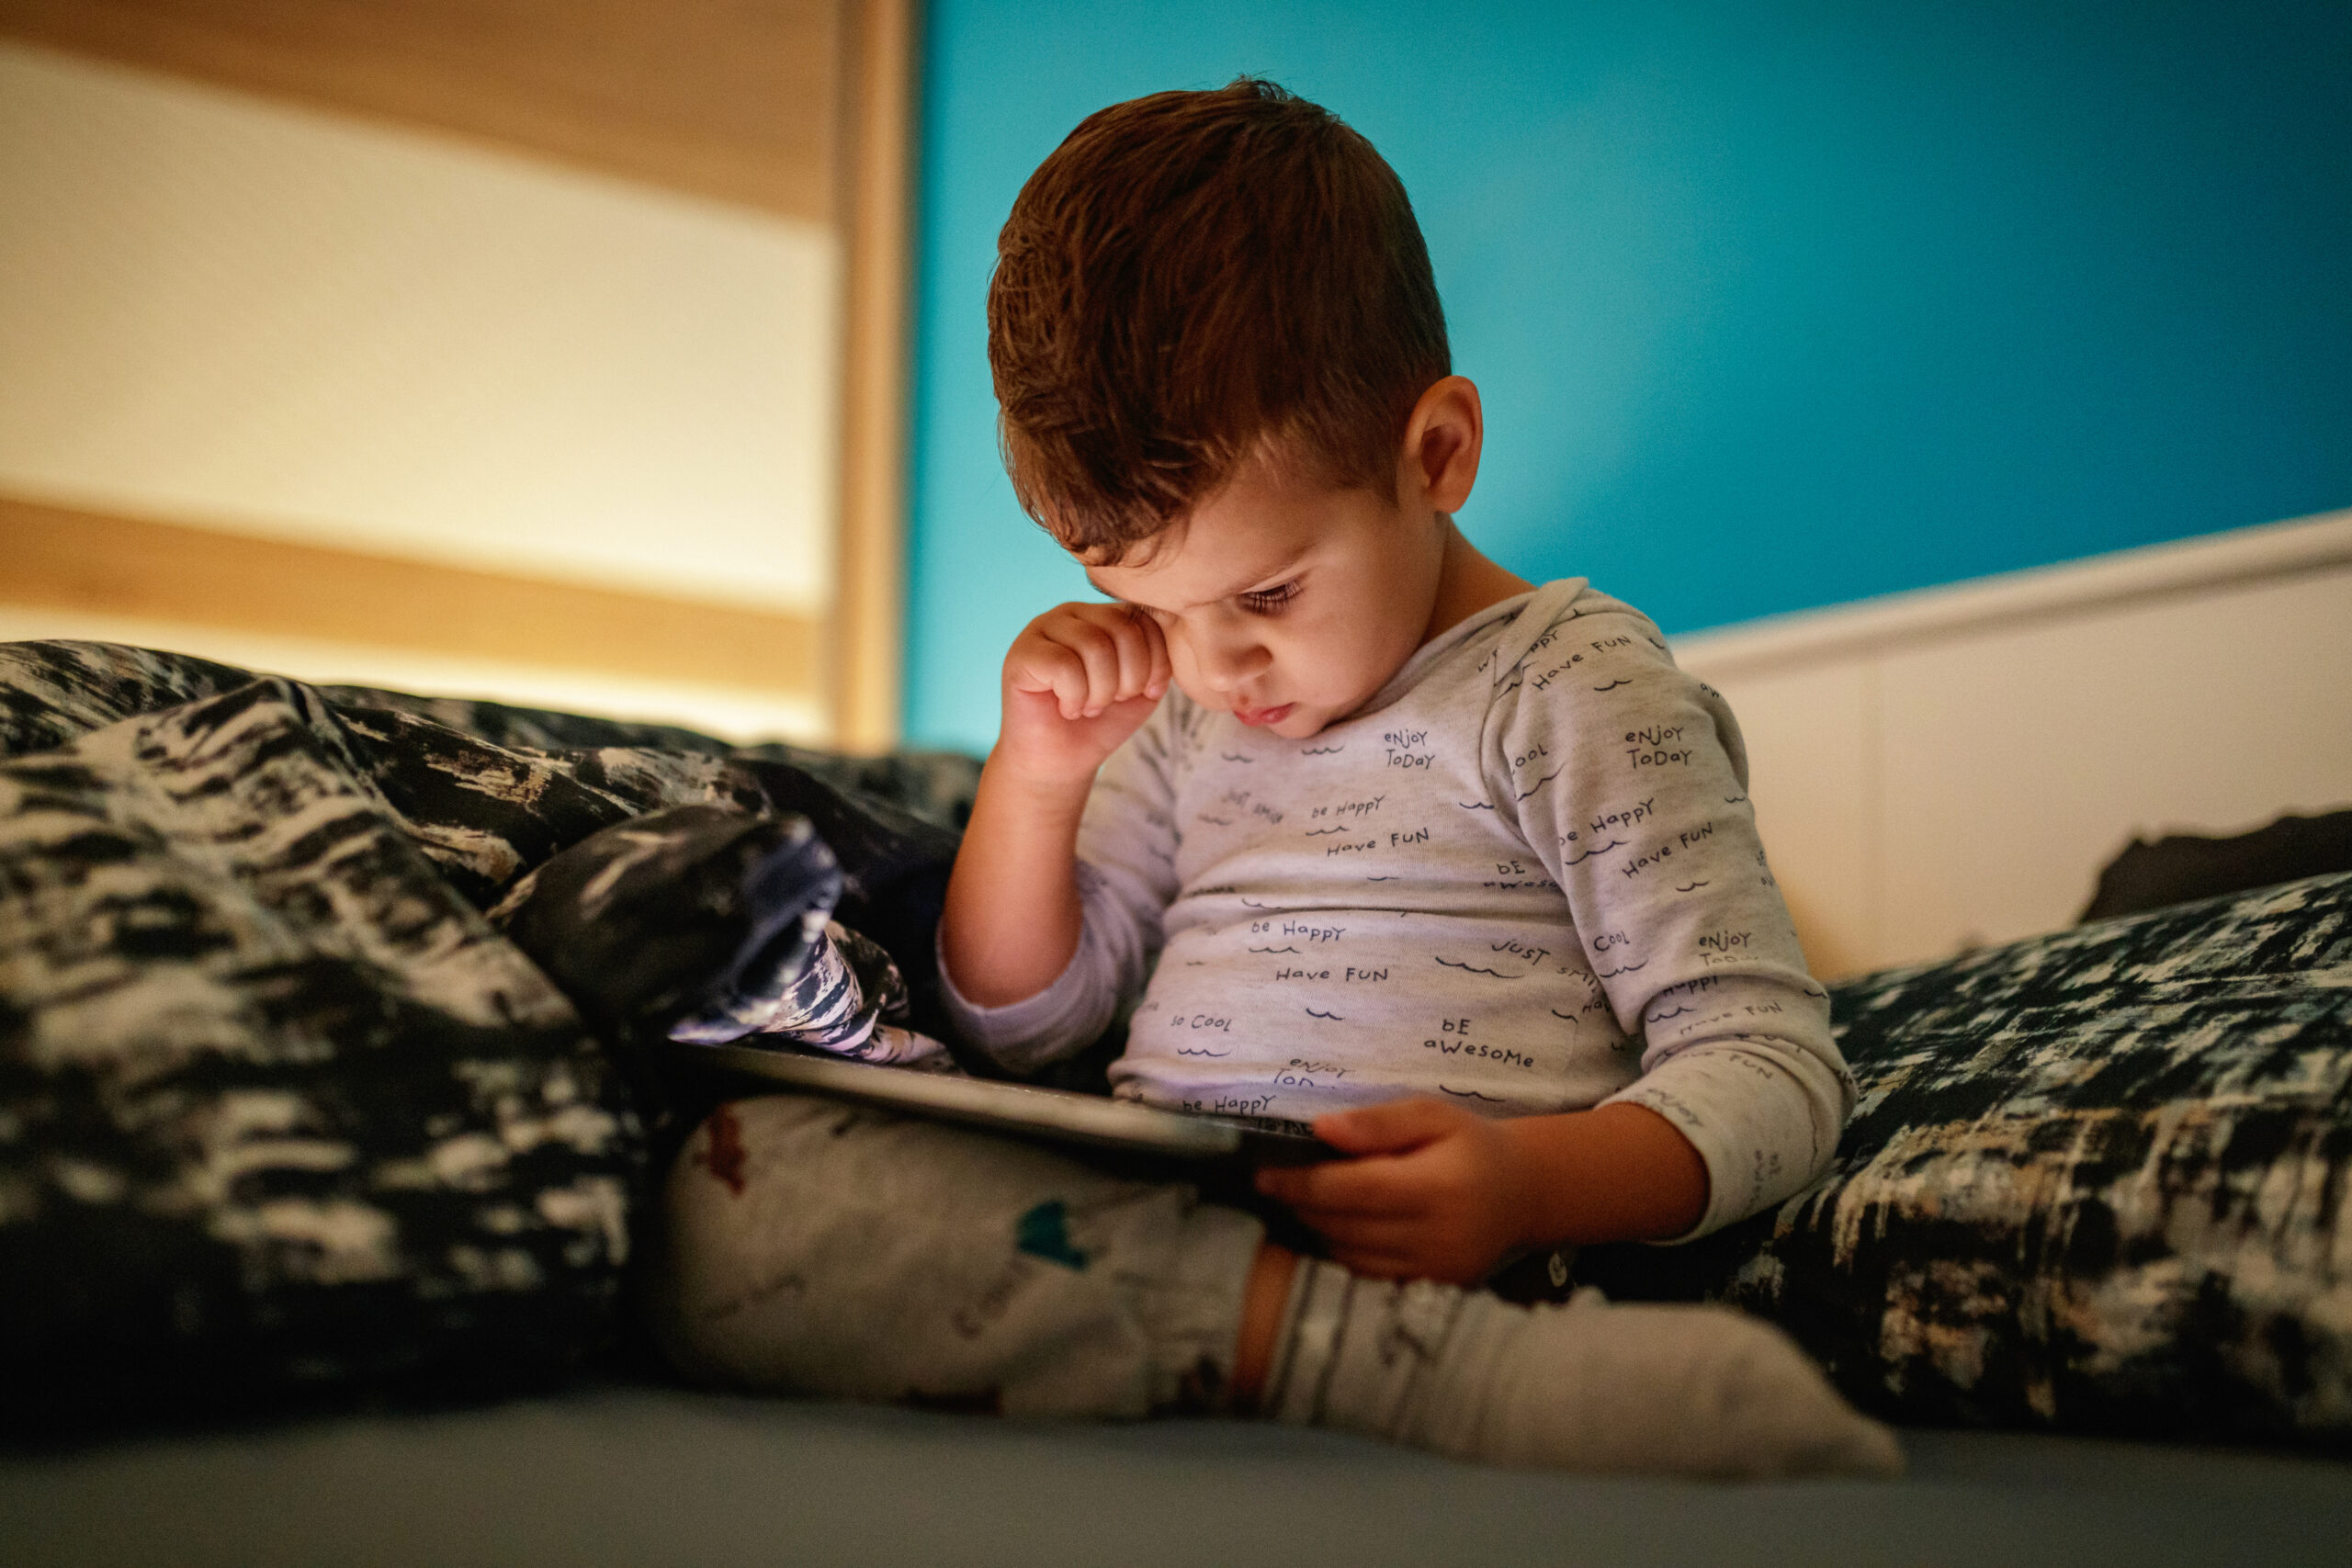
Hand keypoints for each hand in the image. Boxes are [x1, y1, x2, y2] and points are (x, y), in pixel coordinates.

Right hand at [996, 601, 1172, 786]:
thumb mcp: (1143, 687)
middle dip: (1128, 678)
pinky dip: (1074, 697)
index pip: (1145, 619)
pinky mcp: (1021, 654)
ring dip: (1100, 692)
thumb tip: (1170, 629)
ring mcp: (1043, 629)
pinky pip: (1063, 665)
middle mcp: (1073, 613)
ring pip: (1093, 645)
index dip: (1154, 663)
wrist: (1062, 762)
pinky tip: (1067, 708)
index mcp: (1103, 615)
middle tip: (1110, 703)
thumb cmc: (1101, 722)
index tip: (1140, 693)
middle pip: (1121, 628)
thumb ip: (1157, 656)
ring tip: (1088, 707)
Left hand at [1255, 1098, 1536, 1284]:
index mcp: (1438, 1187)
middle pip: (1345, 1226)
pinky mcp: (1431, 1287)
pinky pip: (1369, 1273)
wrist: (1524, 1192)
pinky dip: (1342, 1250)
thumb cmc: (1473, 1145)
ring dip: (1317, 1229)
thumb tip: (1321, 1128)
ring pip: (1351, 1255)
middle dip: (1302, 1205)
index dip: (1302, 1184)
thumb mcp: (1433, 1115)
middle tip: (1274, 1182)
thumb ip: (1379, 1123)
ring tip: (1300, 1201)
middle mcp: (1436, 1235)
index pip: (1353, 1190)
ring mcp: (1434, 1269)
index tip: (1265, 1173)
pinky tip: (1332, 1225)